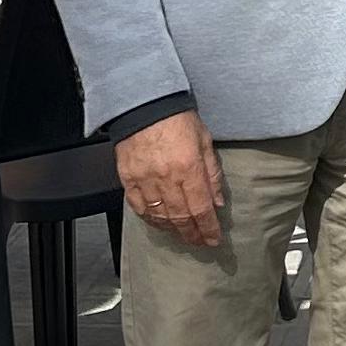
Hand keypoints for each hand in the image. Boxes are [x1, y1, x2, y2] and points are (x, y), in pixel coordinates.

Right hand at [119, 109, 225, 247]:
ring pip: (160, 216)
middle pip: (181, 217)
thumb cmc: (176, 118)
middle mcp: (166, 177)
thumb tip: (217, 201)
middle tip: (199, 241)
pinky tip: (159, 222)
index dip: (208, 228)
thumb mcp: (204, 141)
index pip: (201, 208)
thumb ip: (212, 173)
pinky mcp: (128, 178)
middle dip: (193, 234)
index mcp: (188, 167)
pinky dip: (150, 218)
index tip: (213, 239)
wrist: (144, 104)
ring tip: (182, 234)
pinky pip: (139, 206)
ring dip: (173, 229)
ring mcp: (145, 179)